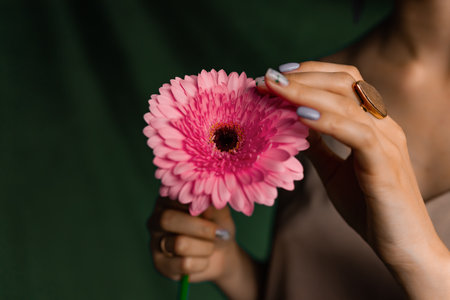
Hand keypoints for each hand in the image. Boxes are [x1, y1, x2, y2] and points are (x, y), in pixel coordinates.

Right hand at [148, 196, 235, 281]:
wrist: (221, 254)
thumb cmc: (218, 226)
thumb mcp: (220, 213)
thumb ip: (213, 205)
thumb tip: (207, 201)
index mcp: (167, 199)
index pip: (173, 197)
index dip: (195, 205)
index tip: (213, 213)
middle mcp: (156, 218)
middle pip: (168, 219)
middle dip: (199, 227)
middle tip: (219, 232)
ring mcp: (154, 242)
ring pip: (179, 244)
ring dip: (205, 247)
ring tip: (211, 247)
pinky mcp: (160, 264)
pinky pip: (184, 264)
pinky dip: (202, 263)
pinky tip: (203, 260)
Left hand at [259, 61, 449, 298]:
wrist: (404, 248)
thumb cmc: (369, 208)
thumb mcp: (333, 172)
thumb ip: (318, 147)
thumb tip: (291, 128)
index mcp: (373, 125)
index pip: (344, 82)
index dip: (310, 73)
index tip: (275, 75)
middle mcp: (383, 126)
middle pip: (345, 82)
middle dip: (302, 76)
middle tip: (268, 77)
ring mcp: (388, 143)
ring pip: (348, 102)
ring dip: (306, 92)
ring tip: (275, 87)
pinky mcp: (386, 166)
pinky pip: (357, 134)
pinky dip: (328, 121)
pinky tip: (300, 116)